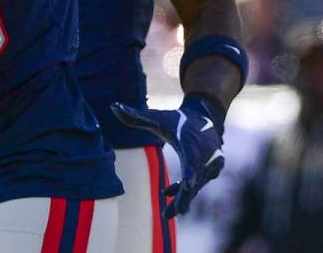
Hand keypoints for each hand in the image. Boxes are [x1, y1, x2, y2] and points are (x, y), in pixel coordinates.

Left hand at [112, 95, 225, 217]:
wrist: (204, 119)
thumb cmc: (177, 119)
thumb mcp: (157, 117)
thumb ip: (135, 116)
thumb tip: (113, 107)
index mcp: (192, 143)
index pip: (192, 159)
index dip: (191, 171)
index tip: (190, 183)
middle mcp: (205, 156)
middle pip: (195, 180)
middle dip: (185, 197)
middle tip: (177, 212)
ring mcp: (210, 165)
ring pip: (196, 186)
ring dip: (183, 199)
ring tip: (167, 214)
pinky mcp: (210, 172)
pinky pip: (196, 184)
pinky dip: (183, 190)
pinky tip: (167, 195)